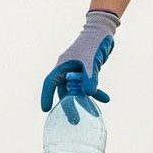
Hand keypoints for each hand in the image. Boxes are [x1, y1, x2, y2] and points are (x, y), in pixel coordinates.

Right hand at [40, 9, 118, 123]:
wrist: (103, 31)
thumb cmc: (93, 42)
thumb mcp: (91, 61)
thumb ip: (90, 78)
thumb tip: (89, 94)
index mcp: (63, 65)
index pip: (50, 83)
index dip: (46, 96)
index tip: (46, 109)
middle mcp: (68, 69)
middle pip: (64, 91)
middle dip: (70, 105)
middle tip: (74, 121)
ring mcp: (77, 70)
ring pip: (78, 90)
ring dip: (85, 100)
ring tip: (94, 114)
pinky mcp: (87, 71)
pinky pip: (88, 85)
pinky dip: (96, 91)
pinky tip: (106, 99)